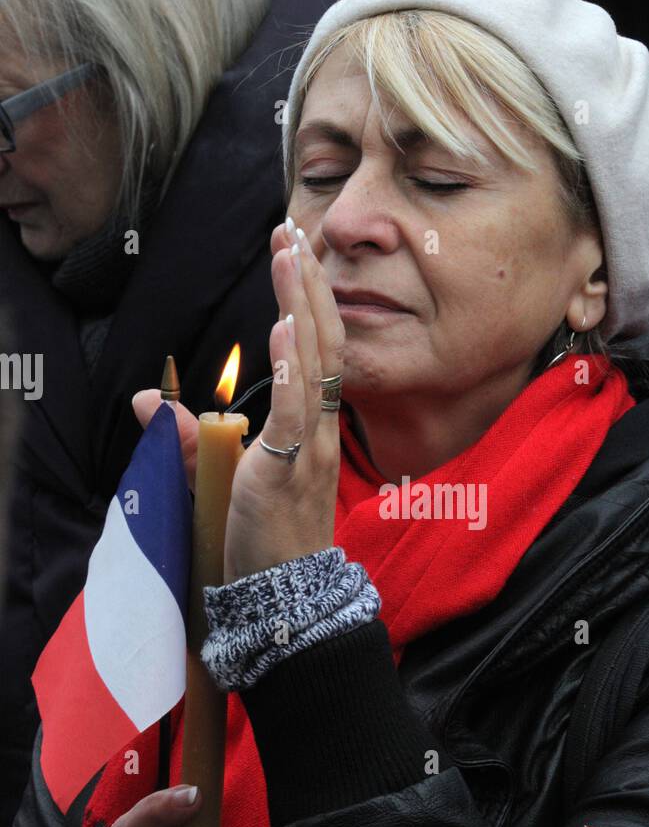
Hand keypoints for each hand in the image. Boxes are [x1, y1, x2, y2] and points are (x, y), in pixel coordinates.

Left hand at [132, 224, 344, 582]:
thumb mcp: (221, 479)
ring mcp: (306, 447)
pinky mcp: (286, 468)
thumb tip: (149, 401)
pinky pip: (293, 410)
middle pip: (322, 343)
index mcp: (309, 429)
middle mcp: (316, 429)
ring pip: (313, 363)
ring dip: (301, 304)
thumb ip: (188, 438)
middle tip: (294, 231)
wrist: (285, 595)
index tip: (298, 256)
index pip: (318, 352)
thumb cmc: (262, 541)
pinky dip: (293, 367)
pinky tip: (289, 327)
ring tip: (291, 255)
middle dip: (307, 284)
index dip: (310, 302)